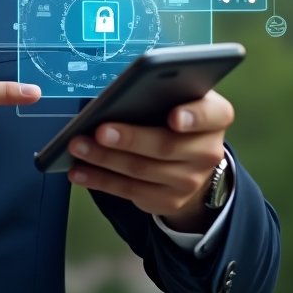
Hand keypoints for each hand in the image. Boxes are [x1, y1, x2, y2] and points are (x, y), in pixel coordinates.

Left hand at [66, 90, 233, 232]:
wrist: (190, 160)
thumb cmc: (173, 114)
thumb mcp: (176, 96)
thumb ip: (159, 91)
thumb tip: (117, 94)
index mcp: (215, 116)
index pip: (212, 114)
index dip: (194, 116)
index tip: (174, 117)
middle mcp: (208, 151)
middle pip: (166, 146)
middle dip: (130, 138)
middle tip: (100, 130)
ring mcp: (190, 180)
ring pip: (142, 170)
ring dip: (104, 159)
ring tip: (78, 146)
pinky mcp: (168, 200)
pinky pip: (129, 191)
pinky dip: (99, 180)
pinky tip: (78, 171)